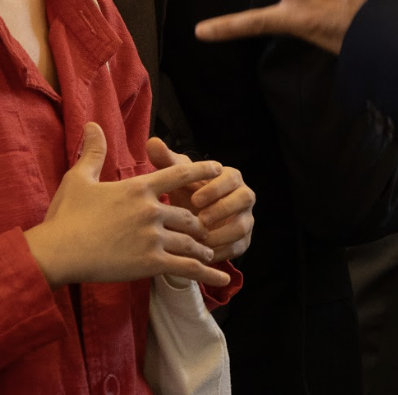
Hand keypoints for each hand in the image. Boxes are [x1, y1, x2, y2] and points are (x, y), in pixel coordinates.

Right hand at [24, 122, 230, 288]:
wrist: (57, 251)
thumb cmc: (66, 215)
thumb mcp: (80, 178)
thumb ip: (94, 151)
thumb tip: (92, 124)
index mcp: (138, 187)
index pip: (179, 174)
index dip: (202, 170)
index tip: (219, 168)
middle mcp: (151, 209)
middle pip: (187, 214)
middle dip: (196, 223)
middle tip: (203, 229)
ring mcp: (152, 237)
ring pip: (190, 241)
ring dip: (201, 247)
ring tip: (208, 253)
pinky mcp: (150, 263)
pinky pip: (187, 268)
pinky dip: (206, 272)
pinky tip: (220, 277)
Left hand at [147, 137, 255, 263]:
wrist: (191, 218)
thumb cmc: (186, 192)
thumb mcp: (176, 177)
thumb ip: (167, 161)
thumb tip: (152, 142)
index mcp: (230, 177)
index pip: (232, 178)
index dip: (216, 188)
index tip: (194, 198)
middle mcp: (243, 196)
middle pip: (245, 199)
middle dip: (223, 209)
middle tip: (201, 219)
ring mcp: (245, 218)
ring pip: (243, 226)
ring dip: (223, 233)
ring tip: (200, 240)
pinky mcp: (242, 240)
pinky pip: (239, 247)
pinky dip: (221, 251)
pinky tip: (202, 254)